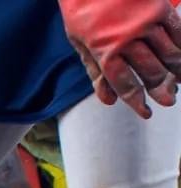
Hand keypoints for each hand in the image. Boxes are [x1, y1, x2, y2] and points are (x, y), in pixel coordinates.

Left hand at [59, 0, 180, 115]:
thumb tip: (109, 101)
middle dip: (160, 89)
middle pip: (150, 71)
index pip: (126, 85)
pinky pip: (176, 30)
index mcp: (105, 52)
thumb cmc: (82, 9)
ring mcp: (146, 22)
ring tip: (180, 81)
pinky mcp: (159, 6)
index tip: (147, 113)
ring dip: (176, 69)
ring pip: (168, 52)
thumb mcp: (79, 43)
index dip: (138, 102)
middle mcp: (128, 40)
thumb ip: (95, 71)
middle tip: (169, 100)